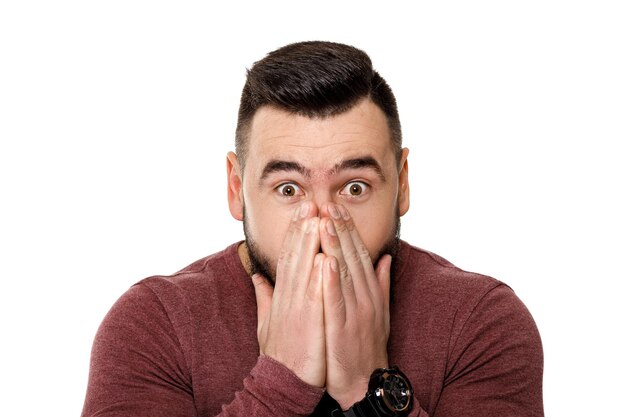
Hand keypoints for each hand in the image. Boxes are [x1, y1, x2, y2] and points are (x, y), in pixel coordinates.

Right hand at [252, 201, 325, 387]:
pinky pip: (314, 297)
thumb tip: (257, 276)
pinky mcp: (308, 324)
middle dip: (301, 229)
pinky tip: (324, 259)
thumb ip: (264, 296)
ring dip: (309, 244)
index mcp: (282, 295)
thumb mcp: (267, 321)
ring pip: (303, 270)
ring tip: (316, 220)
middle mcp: (287, 297)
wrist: (285, 381)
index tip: (303, 212)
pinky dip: (319, 278)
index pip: (288, 257)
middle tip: (310, 204)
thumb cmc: (281, 351)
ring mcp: (297, 309)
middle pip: (294, 257)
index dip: (295, 233)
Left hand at [319, 203, 391, 408]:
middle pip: (351, 256)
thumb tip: (384, 256)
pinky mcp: (344, 328)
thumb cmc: (366, 344)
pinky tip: (325, 262)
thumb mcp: (378, 310)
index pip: (358, 253)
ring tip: (325, 221)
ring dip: (334, 246)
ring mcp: (356, 312)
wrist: (365, 381)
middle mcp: (365, 297)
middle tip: (328, 202)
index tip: (336, 207)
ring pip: (344, 272)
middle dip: (340, 228)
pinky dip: (332, 281)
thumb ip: (380, 282)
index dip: (347, 229)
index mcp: (370, 291)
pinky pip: (336, 301)